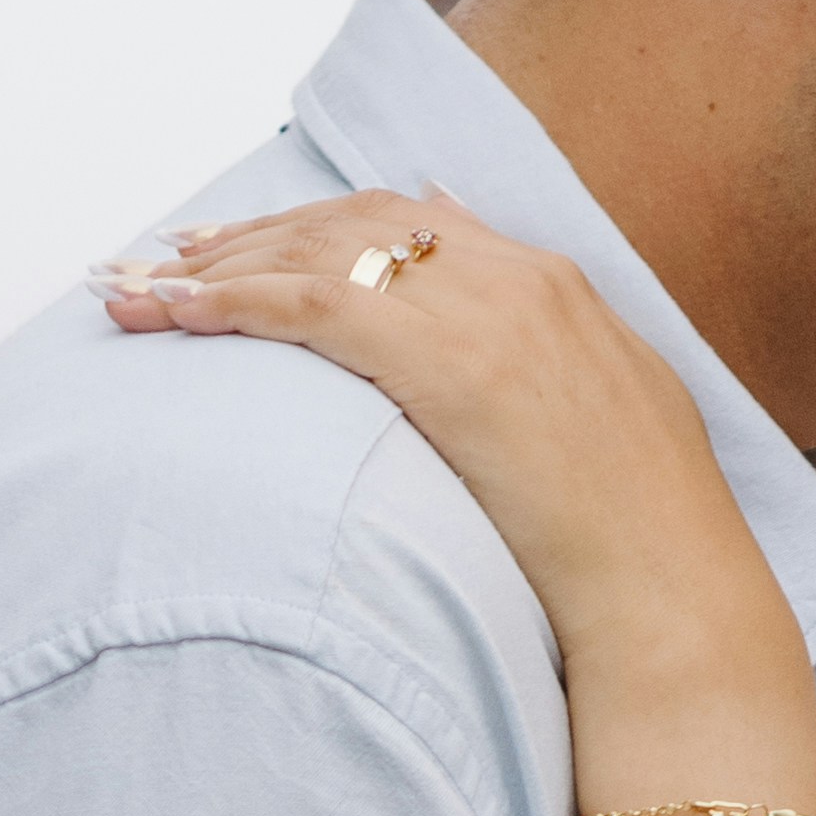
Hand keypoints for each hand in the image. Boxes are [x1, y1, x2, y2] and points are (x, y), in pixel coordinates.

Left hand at [103, 191, 762, 674]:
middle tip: (168, 258)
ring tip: (139, 289)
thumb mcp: (613, 415)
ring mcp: (486, 314)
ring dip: (219, 266)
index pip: (412, 219)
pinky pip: (311, 305)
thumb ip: (549, 354)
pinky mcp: (449, 364)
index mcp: (555, 284)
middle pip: (352, 222)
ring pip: (319, 252)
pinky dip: (230, 301)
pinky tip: (170, 314)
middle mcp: (518, 277)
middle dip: (251, 235)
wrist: (676, 596)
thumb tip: (486, 329)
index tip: (250, 247)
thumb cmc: (644, 541)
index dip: (317, 227)